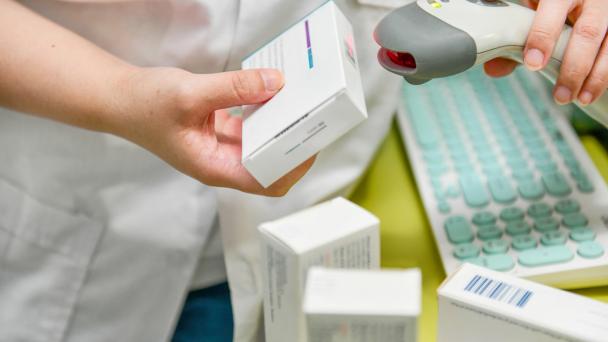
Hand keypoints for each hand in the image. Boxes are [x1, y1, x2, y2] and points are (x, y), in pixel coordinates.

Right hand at [112, 67, 314, 195]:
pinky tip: (273, 92)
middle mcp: (223, 162)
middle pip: (271, 165)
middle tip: (312, 117)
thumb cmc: (144, 105)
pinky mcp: (222, 131)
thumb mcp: (191, 94)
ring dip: (281, 127)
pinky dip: (265, 112)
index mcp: (215, 167)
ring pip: (264, 144)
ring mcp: (223, 147)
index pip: (267, 182)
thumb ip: (235, 88)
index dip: (293, 168)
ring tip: (299, 103)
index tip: (310, 142)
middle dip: (293, 145)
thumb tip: (276, 82)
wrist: (120, 98)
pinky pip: (253, 126)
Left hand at [484, 0, 607, 105]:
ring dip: (596, 76)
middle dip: (573, 67)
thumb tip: (495, 69)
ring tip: (580, 99)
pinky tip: (593, 91)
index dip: (542, 36)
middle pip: (587, 32)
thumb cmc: (554, 3)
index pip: (552, 9)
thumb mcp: (534, 10)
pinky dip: (605, 74)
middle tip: (560, 96)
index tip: (533, 63)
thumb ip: (516, 36)